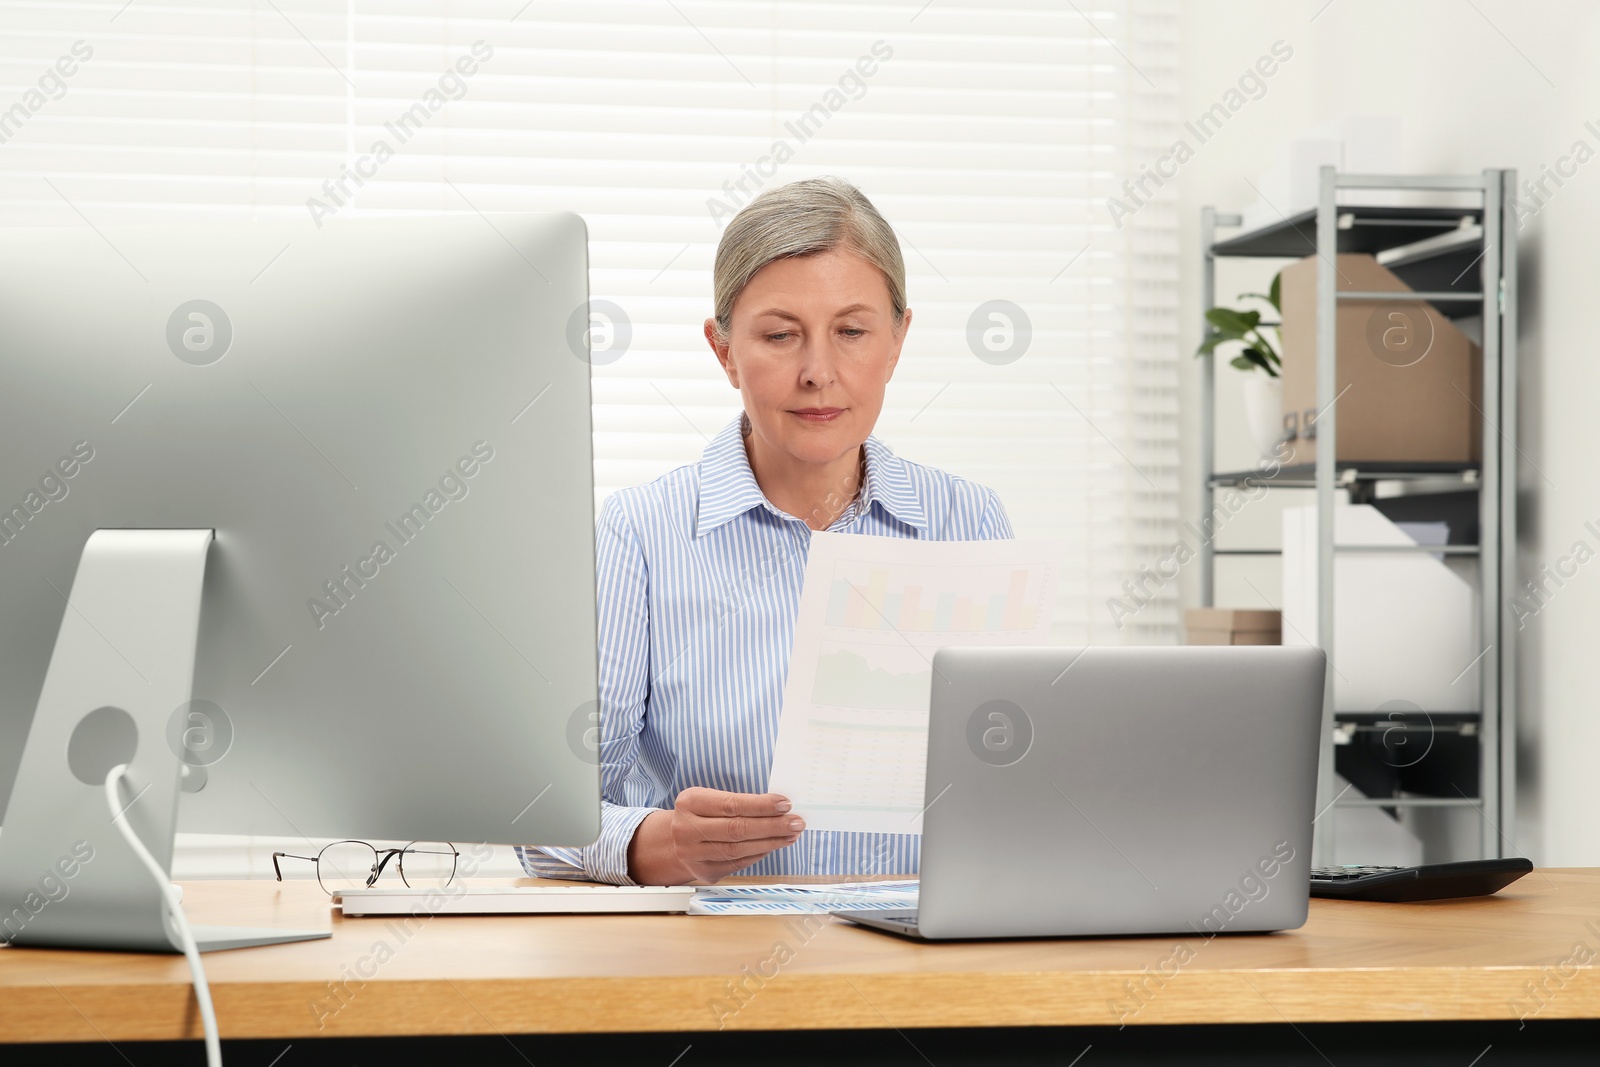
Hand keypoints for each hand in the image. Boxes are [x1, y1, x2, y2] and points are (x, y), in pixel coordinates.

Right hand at [627, 787, 803, 884]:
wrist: (671, 843)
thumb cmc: (698, 815)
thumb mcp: (708, 799)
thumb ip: (737, 802)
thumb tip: (778, 807)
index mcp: (689, 803)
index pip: (731, 804)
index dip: (760, 805)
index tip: (785, 803)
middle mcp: (687, 830)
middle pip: (737, 829)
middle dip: (772, 826)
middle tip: (796, 822)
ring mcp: (693, 855)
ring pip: (739, 850)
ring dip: (771, 842)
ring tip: (791, 834)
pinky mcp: (704, 872)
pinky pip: (738, 863)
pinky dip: (759, 854)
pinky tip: (774, 845)